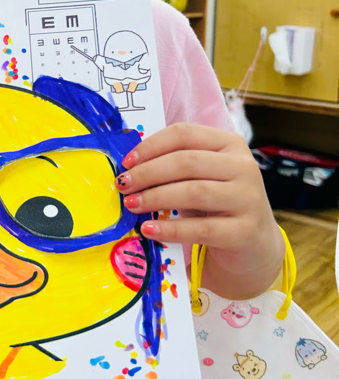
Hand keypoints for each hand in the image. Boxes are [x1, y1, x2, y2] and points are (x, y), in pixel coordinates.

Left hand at [116, 124, 283, 297]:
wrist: (254, 244)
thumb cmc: (217, 205)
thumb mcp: (199, 178)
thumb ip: (174, 167)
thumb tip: (129, 167)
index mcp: (230, 144)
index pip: (184, 134)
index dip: (150, 146)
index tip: (126, 162)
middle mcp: (244, 166)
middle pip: (186, 162)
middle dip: (148, 173)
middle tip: (123, 185)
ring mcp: (248, 198)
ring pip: (194, 192)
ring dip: (156, 198)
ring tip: (131, 205)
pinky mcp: (245, 231)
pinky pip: (201, 228)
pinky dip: (170, 229)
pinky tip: (149, 230)